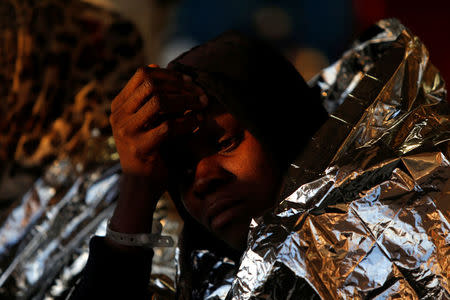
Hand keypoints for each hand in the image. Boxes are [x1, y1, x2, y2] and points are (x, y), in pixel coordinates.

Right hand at [107, 65, 207, 234]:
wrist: (141, 186)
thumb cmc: (151, 150)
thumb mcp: (148, 120)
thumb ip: (152, 99)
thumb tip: (159, 66)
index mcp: (119, 106)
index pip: (142, 74)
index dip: (169, 74)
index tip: (190, 81)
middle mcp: (118, 116)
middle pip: (151, 85)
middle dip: (180, 86)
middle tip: (200, 94)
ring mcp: (126, 132)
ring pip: (158, 102)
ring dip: (185, 101)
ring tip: (201, 106)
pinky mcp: (140, 148)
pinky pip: (168, 127)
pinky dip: (187, 122)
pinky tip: (197, 123)